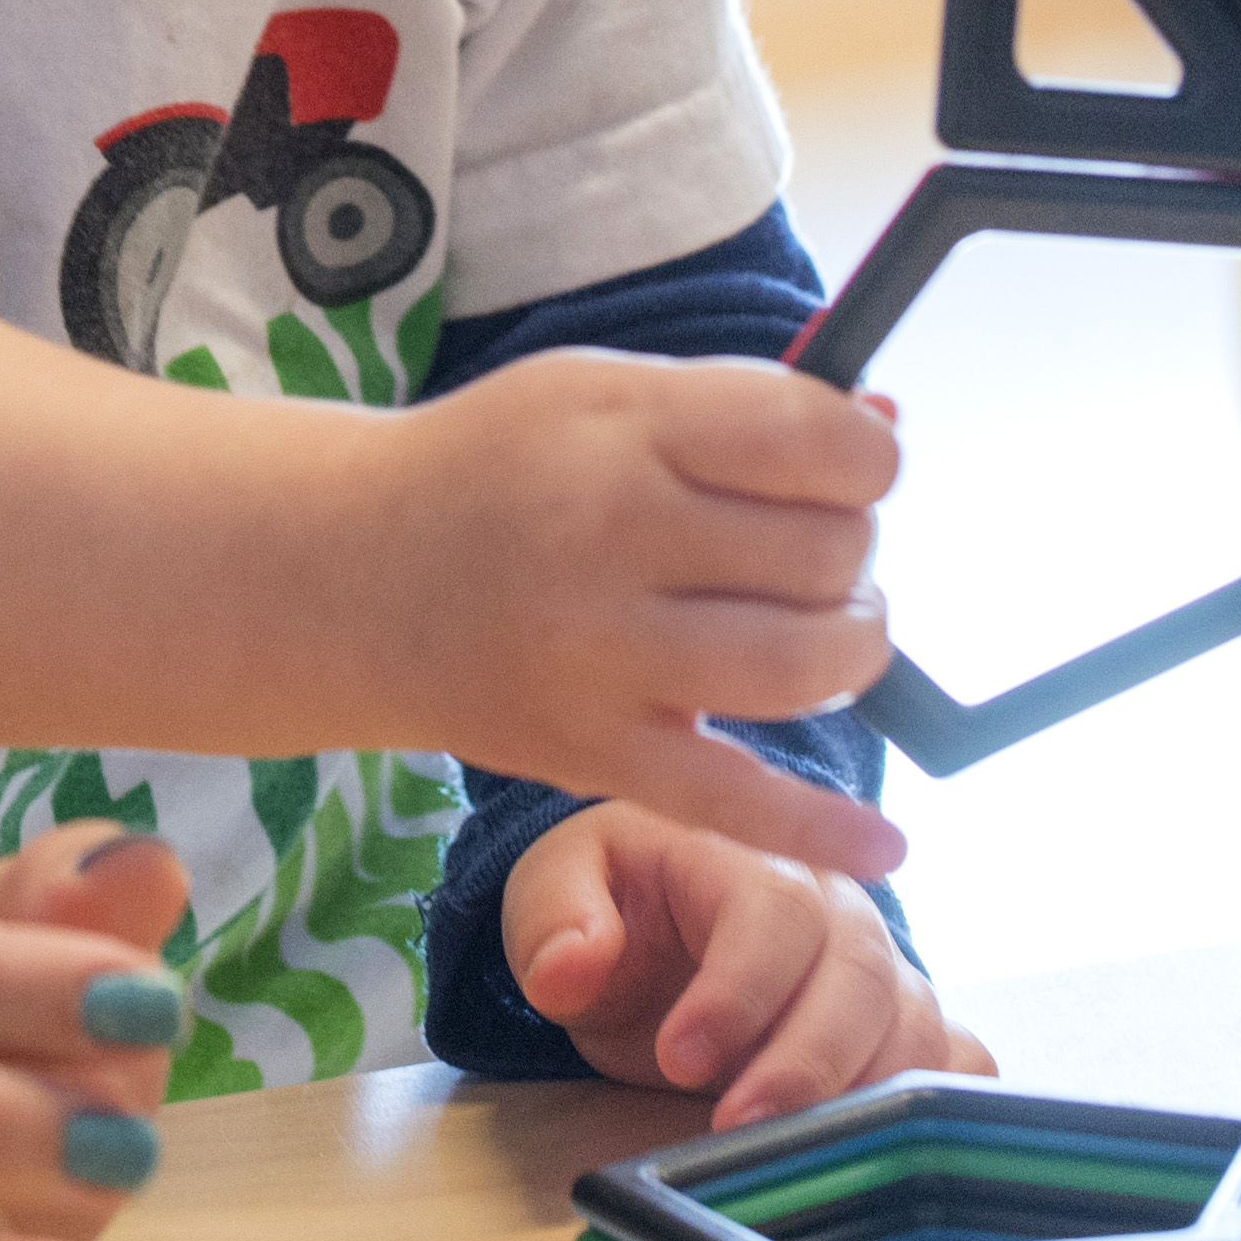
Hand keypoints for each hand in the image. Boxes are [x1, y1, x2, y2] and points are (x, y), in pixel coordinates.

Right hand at [357, 353, 904, 876]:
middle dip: (849, 555)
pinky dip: (820, 831)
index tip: (854, 472)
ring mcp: (601, 656)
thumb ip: (742, 405)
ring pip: (806, 666)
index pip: (815, 439)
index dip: (870, 459)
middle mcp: (611, 535)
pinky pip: (733, 801)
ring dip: (850, 649)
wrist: (350, 575)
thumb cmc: (502, 469)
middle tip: (805, 555)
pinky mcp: (592, 753)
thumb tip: (890, 423)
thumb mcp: (604, 391)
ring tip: (820, 632)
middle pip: (824, 554)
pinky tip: (884, 849)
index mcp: (623, 427)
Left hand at [495, 806, 986, 1124]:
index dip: (739, 988)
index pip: (772, 913)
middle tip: (739, 1124)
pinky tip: (897, 1153)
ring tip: (798, 1156)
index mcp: (749, 855)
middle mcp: (836, 905)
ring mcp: (880, 966)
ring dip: (866, 1095)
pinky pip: (958, 1062)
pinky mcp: (901, 1026)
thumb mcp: (556, 889)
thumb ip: (556, 921)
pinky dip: (941, 1108)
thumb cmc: (616, 896)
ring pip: (914, 1023)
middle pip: (861, 971)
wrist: (660, 913)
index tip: (680, 1057)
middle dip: (807, 1057)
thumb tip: (569, 968)